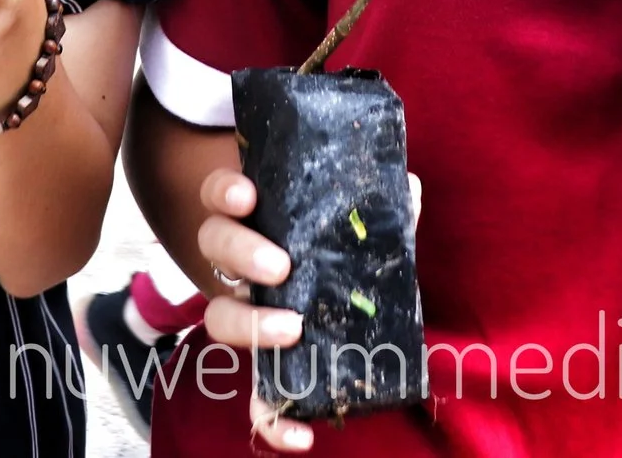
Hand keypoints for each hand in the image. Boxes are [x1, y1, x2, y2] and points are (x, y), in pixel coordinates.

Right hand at [193, 164, 424, 452]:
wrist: (344, 300)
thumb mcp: (364, 225)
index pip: (221, 197)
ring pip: (217, 316)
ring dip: (247, 324)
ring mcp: (249, 317)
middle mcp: (241, 266)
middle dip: (240, 253)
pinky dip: (273, 421)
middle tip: (280, 266)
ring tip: (291, 328)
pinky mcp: (267, 369)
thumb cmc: (343, 250)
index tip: (247, 197)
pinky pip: (256, 400)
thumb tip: (408, 189)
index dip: (225, 193)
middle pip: (213, 248)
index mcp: (258, 221)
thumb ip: (386, 206)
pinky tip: (302, 436)